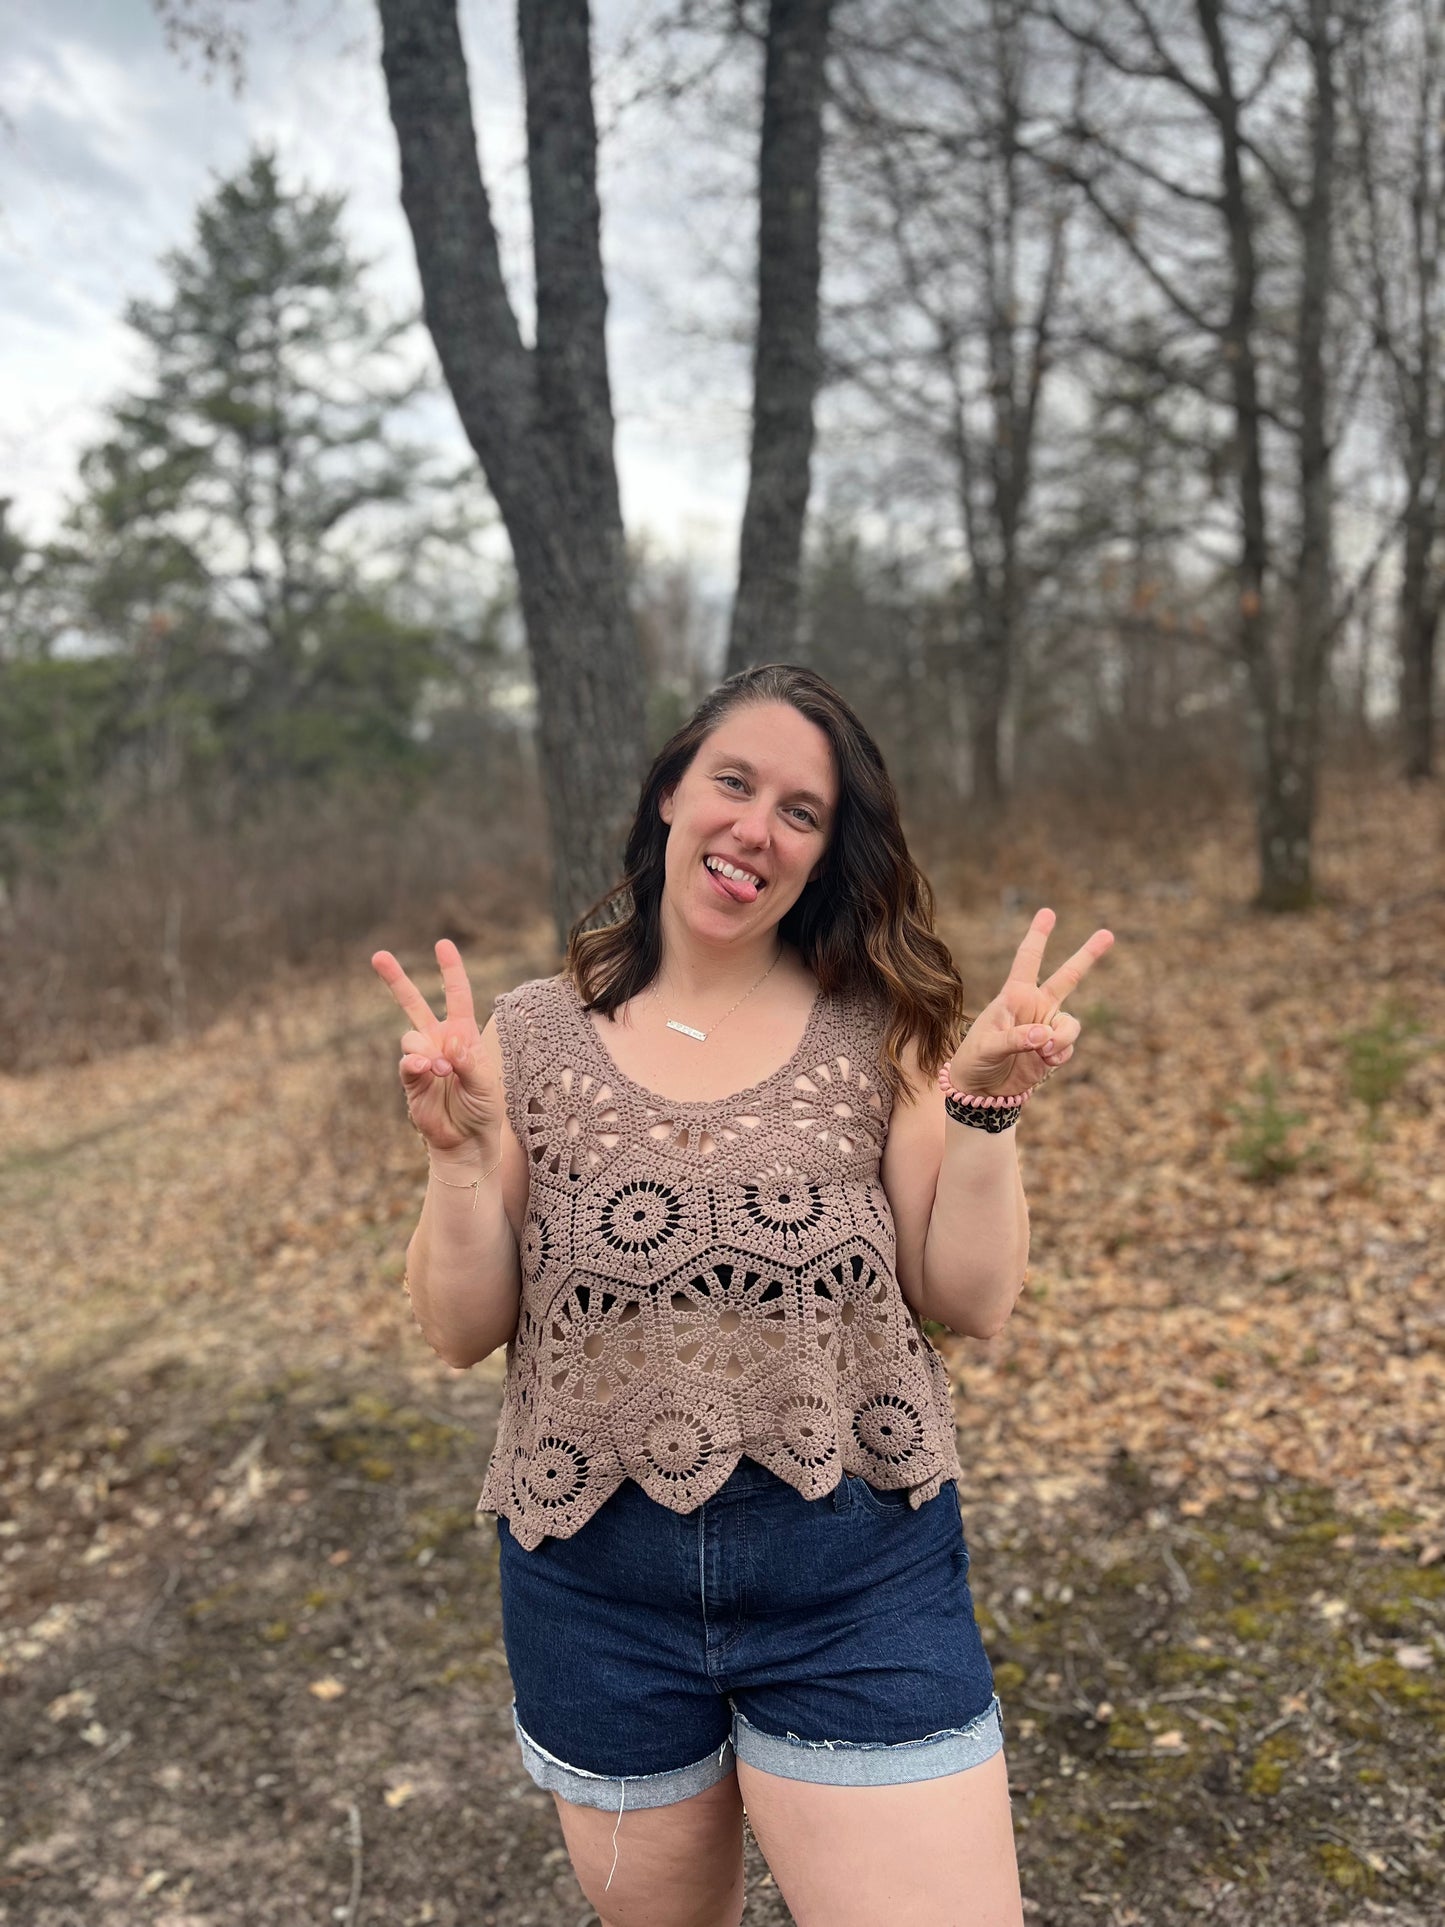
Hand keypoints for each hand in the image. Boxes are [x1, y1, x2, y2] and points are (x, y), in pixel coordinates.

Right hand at [370, 938, 501, 1153]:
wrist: (466, 1139)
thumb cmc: (483, 1108)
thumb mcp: (487, 1083)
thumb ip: (470, 1060)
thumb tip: (448, 1042)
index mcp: (463, 1033)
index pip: (456, 995)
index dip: (450, 970)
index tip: (442, 945)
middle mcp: (438, 1040)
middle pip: (412, 1003)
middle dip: (395, 979)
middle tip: (378, 956)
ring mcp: (422, 1058)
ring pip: (410, 1037)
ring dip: (427, 1051)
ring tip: (443, 1071)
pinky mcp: (410, 1078)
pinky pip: (406, 1061)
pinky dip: (415, 1063)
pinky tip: (426, 1070)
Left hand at [946, 908, 1114, 1098]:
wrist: (981, 1090)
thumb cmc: (974, 1060)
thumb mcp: (987, 1047)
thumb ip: (1015, 1039)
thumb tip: (1045, 1035)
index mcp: (1014, 996)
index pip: (1028, 960)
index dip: (1038, 936)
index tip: (1048, 913)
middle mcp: (1034, 1006)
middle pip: (1067, 977)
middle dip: (1088, 955)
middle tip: (1108, 933)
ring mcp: (1047, 1027)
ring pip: (1072, 1024)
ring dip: (1063, 1038)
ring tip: (1043, 1052)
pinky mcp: (1053, 1050)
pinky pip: (1068, 1048)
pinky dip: (1059, 1055)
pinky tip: (1043, 1062)